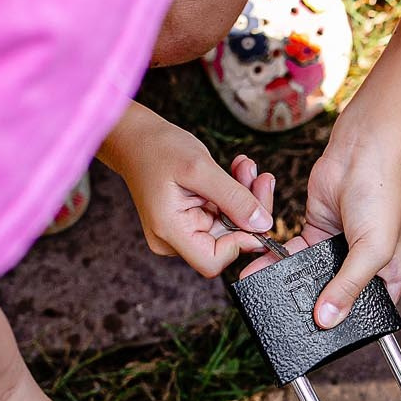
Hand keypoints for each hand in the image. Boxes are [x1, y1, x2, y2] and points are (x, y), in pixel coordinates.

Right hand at [102, 104, 273, 276]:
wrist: (136, 138)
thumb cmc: (158, 149)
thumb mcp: (200, 168)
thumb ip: (234, 198)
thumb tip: (263, 224)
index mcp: (169, 231)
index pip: (213, 261)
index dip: (241, 242)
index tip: (257, 212)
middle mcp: (174, 239)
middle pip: (227, 243)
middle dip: (249, 210)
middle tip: (260, 177)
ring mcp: (183, 230)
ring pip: (230, 225)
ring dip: (245, 196)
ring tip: (246, 166)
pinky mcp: (192, 219)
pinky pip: (223, 213)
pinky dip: (234, 193)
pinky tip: (237, 170)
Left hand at [241, 124, 400, 326]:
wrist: (362, 149)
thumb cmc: (381, 195)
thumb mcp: (372, 248)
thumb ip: (348, 285)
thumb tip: (327, 320)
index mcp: (388, 276)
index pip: (367, 312)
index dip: (346, 327)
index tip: (319, 340)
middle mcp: (362, 266)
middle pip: (333, 296)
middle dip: (310, 306)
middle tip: (283, 321)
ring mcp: (337, 249)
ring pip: (308, 276)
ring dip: (287, 283)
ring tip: (262, 296)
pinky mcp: (314, 231)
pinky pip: (293, 254)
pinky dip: (277, 260)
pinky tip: (259, 269)